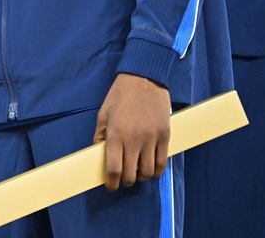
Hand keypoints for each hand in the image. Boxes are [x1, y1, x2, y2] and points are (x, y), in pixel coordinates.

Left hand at [93, 73, 170, 189]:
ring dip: (141, 177)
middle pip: (131, 174)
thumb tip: (99, 153)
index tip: (110, 186)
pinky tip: (150, 169)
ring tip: (136, 173)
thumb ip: (100, 136)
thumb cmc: (120, 95)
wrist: (144, 79)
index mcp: (116, 134)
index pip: (114, 168)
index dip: (111, 182)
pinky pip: (162, 162)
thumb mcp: (103, 114)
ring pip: (148, 172)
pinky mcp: (165, 136)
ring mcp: (152, 139)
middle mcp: (134, 139)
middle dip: (125, 181)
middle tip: (122, 179)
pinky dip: (156, 170)